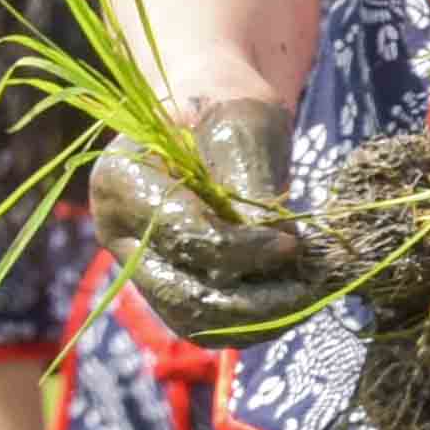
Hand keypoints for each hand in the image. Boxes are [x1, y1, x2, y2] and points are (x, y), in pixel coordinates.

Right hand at [91, 89, 369, 343]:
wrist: (205, 115)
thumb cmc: (222, 107)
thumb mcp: (240, 129)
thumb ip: (250, 190)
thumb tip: (281, 251)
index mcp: (121, 181)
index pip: (184, 237)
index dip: (245, 250)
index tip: (295, 243)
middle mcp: (117, 233)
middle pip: (184, 297)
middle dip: (256, 301)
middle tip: (312, 286)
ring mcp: (138, 264)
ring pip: (195, 322)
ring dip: (259, 320)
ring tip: (309, 295)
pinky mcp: (167, 283)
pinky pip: (207, 322)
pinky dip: (254, 319)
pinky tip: (294, 297)